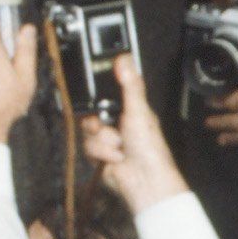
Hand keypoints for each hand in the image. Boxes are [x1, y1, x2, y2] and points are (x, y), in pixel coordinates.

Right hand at [79, 56, 187, 210]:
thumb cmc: (150, 149)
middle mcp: (117, 125)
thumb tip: (124, 59)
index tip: (100, 100)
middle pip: (92, 114)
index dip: (100, 97)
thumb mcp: (139, 110)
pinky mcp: (98, 155)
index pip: (106, 96)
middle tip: (111, 126)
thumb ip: (130, 85)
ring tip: (119, 147)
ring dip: (104, 141)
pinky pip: (87, 147)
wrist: (143, 179)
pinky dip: (101, 153)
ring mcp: (108, 140)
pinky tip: (115, 157)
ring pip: (88, 132)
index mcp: (130, 111)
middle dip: (100, 122)